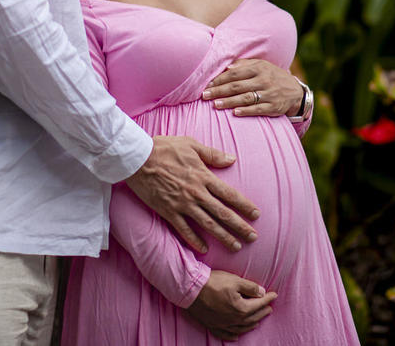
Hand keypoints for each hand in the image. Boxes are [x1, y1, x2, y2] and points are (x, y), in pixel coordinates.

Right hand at [125, 135, 259, 252]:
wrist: (138, 158)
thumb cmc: (164, 147)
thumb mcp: (191, 144)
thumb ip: (213, 154)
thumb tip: (232, 159)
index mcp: (203, 176)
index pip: (229, 195)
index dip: (244, 206)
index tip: (256, 215)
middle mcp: (196, 193)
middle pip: (222, 213)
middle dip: (240, 226)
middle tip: (253, 238)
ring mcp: (182, 204)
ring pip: (207, 224)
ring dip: (223, 237)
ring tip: (236, 246)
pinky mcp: (168, 211)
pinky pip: (184, 229)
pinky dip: (195, 240)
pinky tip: (204, 249)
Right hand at [186, 270, 275, 340]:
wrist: (190, 289)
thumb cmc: (212, 283)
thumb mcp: (234, 280)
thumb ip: (250, 287)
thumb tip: (262, 292)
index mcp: (241, 308)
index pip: (258, 304)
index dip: (267, 299)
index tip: (274, 295)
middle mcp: (233, 320)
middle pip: (252, 317)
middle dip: (262, 312)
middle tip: (269, 307)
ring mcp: (223, 324)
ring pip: (241, 328)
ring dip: (251, 324)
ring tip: (258, 321)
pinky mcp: (212, 325)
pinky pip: (225, 334)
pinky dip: (233, 336)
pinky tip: (236, 336)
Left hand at [202, 59, 304, 117]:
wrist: (295, 91)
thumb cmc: (272, 76)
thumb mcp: (262, 65)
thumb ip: (244, 64)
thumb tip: (226, 67)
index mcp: (259, 68)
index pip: (235, 73)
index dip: (220, 79)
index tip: (207, 85)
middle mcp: (264, 80)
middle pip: (238, 86)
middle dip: (220, 91)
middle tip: (205, 96)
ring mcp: (270, 94)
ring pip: (246, 98)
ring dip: (229, 102)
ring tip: (215, 105)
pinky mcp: (274, 107)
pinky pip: (258, 109)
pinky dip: (246, 111)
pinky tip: (235, 113)